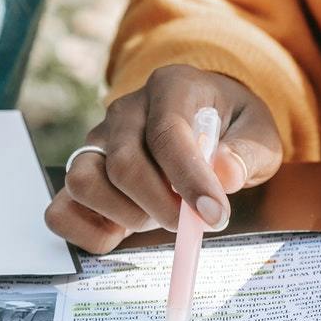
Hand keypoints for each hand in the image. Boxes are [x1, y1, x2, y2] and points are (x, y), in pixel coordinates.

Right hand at [44, 65, 283, 254]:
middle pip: (123, 164)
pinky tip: (123, 230)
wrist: (207, 121)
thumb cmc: (232, 128)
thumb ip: (247, 152)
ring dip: (124, 215)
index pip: (168, 134)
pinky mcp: (82, 174)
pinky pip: (61, 210)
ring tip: (157, 215)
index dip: (189, 180)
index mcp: (170, 87)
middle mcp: (124, 111)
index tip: (214, 216)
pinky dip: (88, 233)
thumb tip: (224, 175)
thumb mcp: (259, 133)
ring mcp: (96, 142)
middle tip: (190, 223)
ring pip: (83, 182)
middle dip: (160, 206)